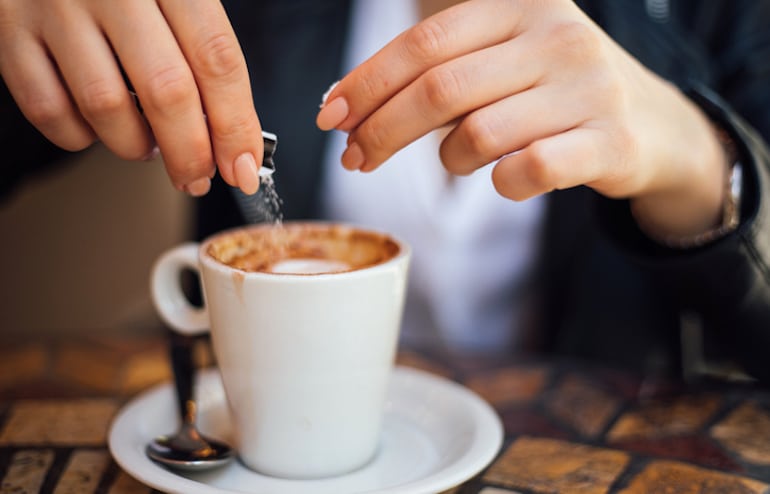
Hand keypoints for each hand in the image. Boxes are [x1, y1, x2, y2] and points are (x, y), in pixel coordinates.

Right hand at [0, 0, 262, 195]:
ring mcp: (53, 6)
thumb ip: (205, 57)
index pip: (217, 59)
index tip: (244, 169)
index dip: (235, 125)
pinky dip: (79, 136)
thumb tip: (235, 143)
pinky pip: (48, 109)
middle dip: (190, 153)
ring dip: (135, 145)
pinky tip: (96, 126)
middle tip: (197, 178)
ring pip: (106, 106)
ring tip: (147, 144)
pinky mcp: (9, 31)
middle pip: (168, 90)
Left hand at [317, 0, 727, 237]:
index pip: (425, 43)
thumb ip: (435, 70)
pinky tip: (504, 177)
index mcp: (521, 4)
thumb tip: (345, 107)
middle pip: (441, 89)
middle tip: (356, 158)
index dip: (368, 82)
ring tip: (458, 159)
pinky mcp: (609, 141)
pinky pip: (528, 170)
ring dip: (450, 159)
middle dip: (383, 131)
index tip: (330, 116)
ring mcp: (588, 89)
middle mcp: (558, 37)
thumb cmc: (550, 92)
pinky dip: (501, 183)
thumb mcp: (501, 57)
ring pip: (478, 134)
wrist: (646, 124)